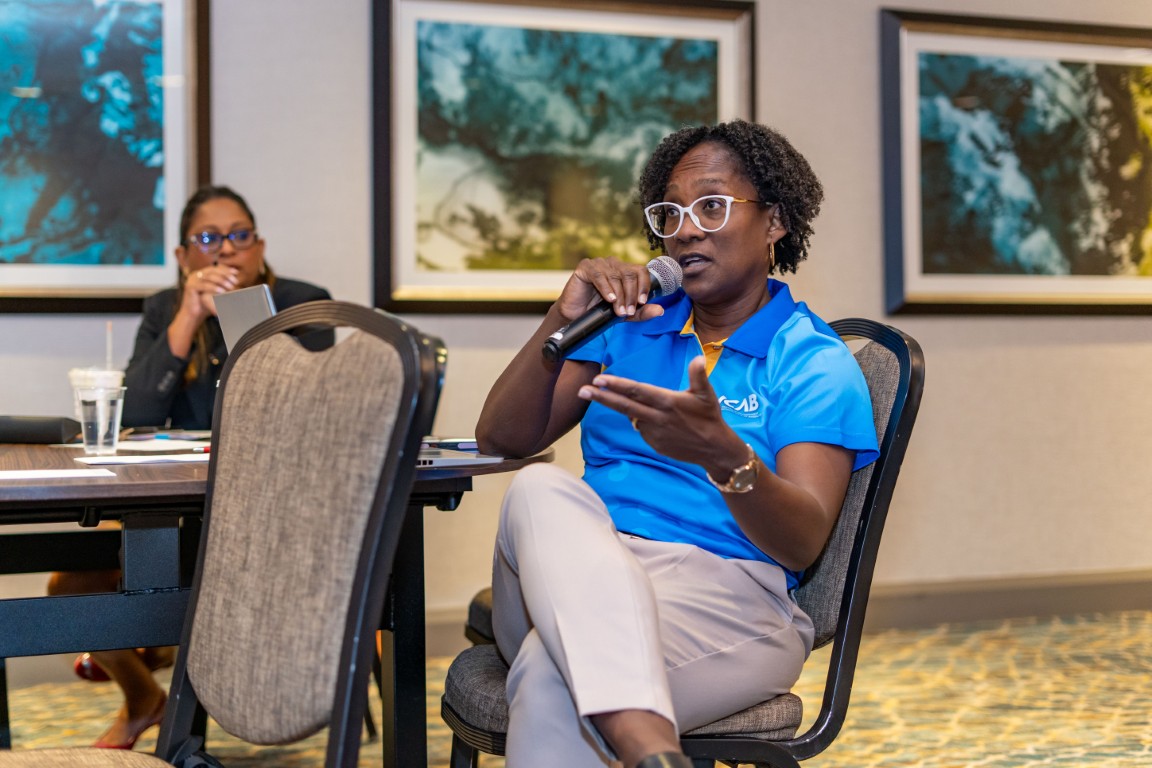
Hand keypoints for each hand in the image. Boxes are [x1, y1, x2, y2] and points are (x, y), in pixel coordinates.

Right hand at [179, 265, 239, 319]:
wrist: (193, 314)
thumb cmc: (206, 304)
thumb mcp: (215, 292)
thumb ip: (222, 284)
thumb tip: (236, 279)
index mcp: (201, 273)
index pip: (215, 267)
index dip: (226, 269)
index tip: (236, 272)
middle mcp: (196, 274)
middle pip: (213, 270)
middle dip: (226, 274)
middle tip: (235, 281)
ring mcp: (192, 280)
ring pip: (209, 277)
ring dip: (222, 281)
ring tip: (231, 287)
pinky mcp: (190, 287)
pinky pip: (204, 285)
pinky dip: (214, 287)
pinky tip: (222, 291)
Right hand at [557, 257, 664, 322]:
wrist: (576, 316)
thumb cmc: (600, 311)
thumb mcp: (625, 314)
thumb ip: (641, 312)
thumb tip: (660, 310)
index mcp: (625, 271)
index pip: (641, 271)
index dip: (644, 286)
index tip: (643, 302)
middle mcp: (614, 264)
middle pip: (630, 274)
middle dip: (631, 295)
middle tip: (628, 312)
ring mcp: (599, 264)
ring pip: (615, 276)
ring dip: (619, 296)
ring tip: (618, 311)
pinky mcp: (585, 267)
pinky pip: (599, 275)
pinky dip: (606, 288)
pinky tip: (609, 299)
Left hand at [576, 355, 745, 471]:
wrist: (714, 449)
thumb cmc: (710, 417)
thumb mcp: (707, 394)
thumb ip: (699, 375)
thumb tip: (698, 358)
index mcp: (667, 402)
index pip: (637, 391)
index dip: (617, 385)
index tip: (599, 380)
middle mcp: (657, 418)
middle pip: (624, 406)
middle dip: (601, 397)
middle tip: (582, 390)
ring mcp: (653, 433)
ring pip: (634, 417)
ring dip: (631, 410)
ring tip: (652, 409)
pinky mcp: (654, 444)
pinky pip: (642, 429)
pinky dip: (644, 422)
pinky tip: (660, 421)